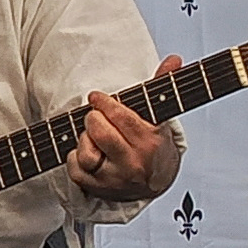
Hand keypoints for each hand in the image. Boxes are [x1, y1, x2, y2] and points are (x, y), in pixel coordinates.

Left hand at [71, 57, 183, 199]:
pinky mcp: (97, 189)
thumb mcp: (158, 116)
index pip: (120, 117)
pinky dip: (75, 158)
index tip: (97, 98)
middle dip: (94, 119)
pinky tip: (90, 153)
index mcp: (150, 143)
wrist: (155, 182)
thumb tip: (174, 58)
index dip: (104, 103)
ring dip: (84, 141)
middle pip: (99, 132)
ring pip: (85, 152)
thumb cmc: (153, 142)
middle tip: (96, 117)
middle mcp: (133, 164)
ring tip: (95, 138)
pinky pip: (74, 168)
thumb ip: (163, 84)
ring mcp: (114, 179)